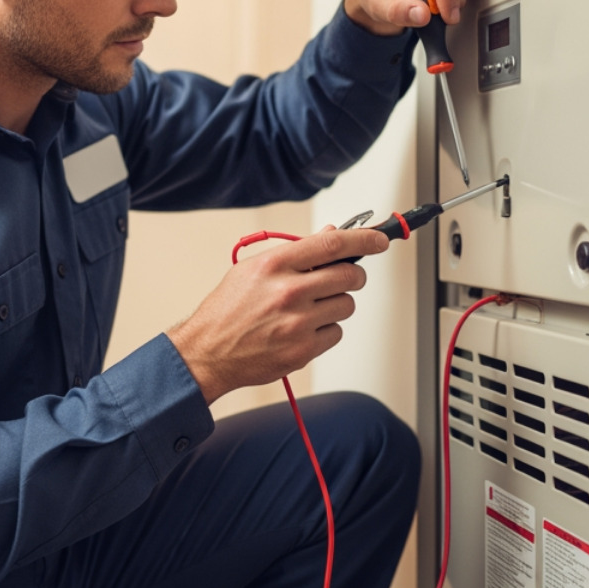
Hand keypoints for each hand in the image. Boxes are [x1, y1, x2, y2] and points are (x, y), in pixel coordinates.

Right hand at [167, 226, 390, 403]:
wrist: (208, 352)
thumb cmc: (228, 310)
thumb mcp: (253, 270)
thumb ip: (296, 253)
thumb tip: (331, 235)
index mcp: (274, 266)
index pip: (332, 244)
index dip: (363, 239)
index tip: (380, 239)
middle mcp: (288, 292)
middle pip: (349, 275)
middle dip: (353, 276)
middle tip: (343, 279)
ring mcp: (297, 323)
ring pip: (346, 305)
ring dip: (337, 305)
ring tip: (310, 309)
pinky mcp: (302, 350)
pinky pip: (336, 333)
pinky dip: (326, 330)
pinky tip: (303, 330)